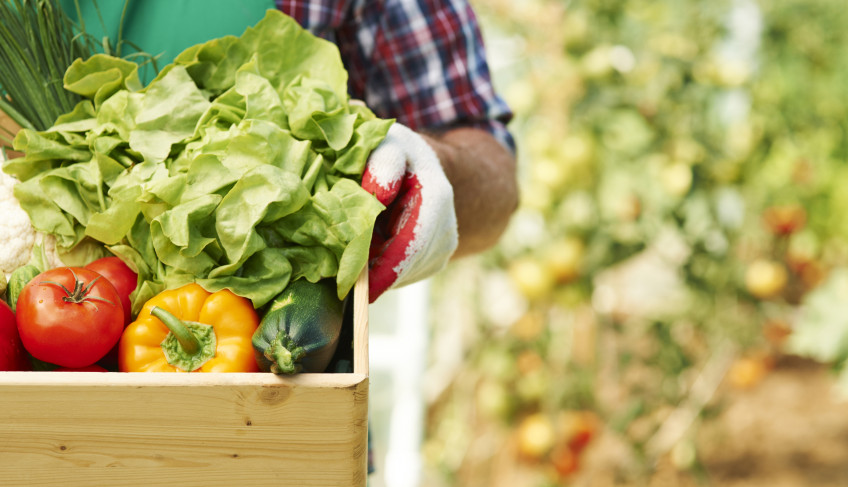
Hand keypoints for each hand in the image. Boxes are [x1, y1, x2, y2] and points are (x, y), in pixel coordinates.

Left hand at [361, 123, 457, 301]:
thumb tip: (378, 194)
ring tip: (353, 251)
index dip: (385, 271)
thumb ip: (383, 162)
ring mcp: (443, 249)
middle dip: (371, 275)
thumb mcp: (388, 144)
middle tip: (338, 277)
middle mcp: (446, 229)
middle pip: (405, 266)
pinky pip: (402, 275)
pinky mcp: (434, 261)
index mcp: (435, 198)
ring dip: (375, 271)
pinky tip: (369, 250)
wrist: (420, 166)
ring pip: (402, 275)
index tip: (358, 289)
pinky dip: (381, 270)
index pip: (410, 245)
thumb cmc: (395, 152)